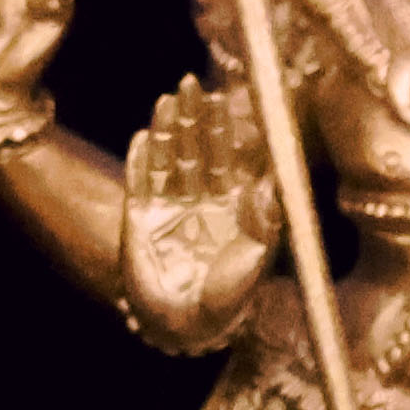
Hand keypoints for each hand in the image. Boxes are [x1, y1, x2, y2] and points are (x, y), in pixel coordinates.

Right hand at [119, 74, 281, 335]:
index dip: (226, 125)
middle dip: (194, 116)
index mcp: (233, 202)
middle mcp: (201, 199)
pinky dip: (140, 161)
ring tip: (166, 100)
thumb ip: (266, 217)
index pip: (230, 154)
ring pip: (169, 159)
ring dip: (168, 129)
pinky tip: (143, 136)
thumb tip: (270, 180)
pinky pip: (140, 184)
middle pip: (197, 148)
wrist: (188, 325)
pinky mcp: (140, 222)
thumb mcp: (260, 254)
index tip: (226, 97)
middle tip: (191, 84)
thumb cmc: (231, 295)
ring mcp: (169, 209)